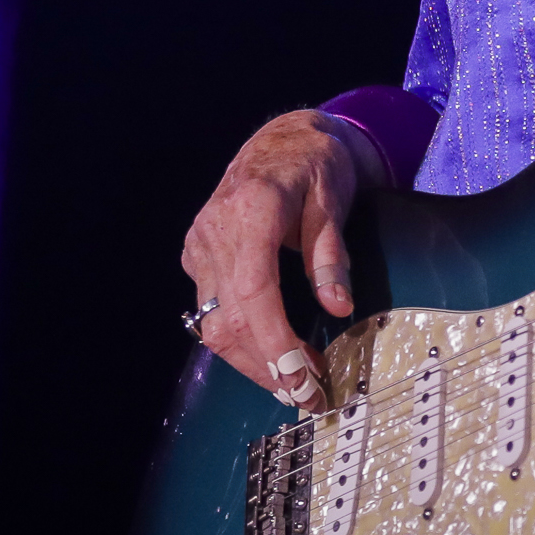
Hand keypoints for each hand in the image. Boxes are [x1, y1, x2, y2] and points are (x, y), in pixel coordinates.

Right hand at [180, 110, 379, 408]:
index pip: (254, 290)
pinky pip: (209, 310)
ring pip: (213, 322)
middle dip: (267, 366)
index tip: (301, 378)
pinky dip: (236, 338)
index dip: (274, 341)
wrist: (282, 138)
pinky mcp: (196, 254)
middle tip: (307, 395)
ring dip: (250, 362)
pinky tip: (267, 354)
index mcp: (252, 209)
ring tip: (290, 384)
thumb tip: (338, 308)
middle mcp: (216, 229)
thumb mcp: (335, 199)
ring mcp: (201, 242)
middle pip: (230, 318)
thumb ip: (331, 254)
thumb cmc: (316, 163)